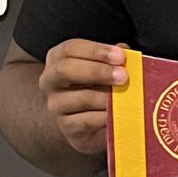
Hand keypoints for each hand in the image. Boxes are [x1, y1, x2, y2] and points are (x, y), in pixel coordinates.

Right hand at [39, 39, 127, 159]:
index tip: (120, 56)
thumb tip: (127, 54)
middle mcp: (50, 80)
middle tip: (123, 76)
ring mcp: (55, 105)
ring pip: (81, 98)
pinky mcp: (66, 127)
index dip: (96, 51)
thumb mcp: (102, 68)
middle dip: (98, 71)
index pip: (70, 49)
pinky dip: (106, 116)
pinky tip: (118, 114)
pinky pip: (87, 121)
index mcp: (57, 59)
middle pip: (66, 70)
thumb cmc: (95, 88)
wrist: (86, 123)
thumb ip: (112, 59)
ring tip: (126, 97)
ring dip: (106, 97)